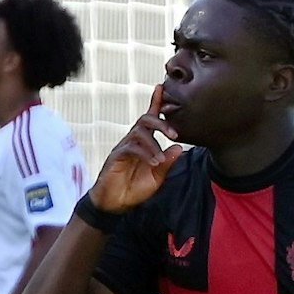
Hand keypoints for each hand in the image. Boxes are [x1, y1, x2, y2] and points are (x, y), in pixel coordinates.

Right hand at [87, 84, 184, 214]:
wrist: (114, 206)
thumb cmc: (133, 191)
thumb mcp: (156, 178)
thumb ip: (167, 163)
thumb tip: (179, 148)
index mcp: (143, 143)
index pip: (150, 119)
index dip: (156, 103)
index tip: (162, 88)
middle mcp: (133, 141)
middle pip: (145, 120)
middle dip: (161, 122)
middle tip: (173, 134)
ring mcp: (123, 148)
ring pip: (139, 132)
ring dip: (153, 143)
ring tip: (160, 159)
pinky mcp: (116, 157)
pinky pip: (131, 148)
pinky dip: (145, 154)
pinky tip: (153, 163)